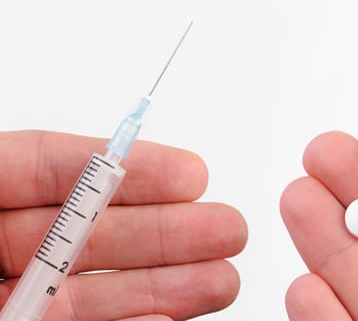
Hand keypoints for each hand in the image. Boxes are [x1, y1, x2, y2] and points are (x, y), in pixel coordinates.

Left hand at [0, 131, 246, 320]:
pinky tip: (166, 312)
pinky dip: (131, 320)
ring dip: (162, 282)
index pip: (42, 170)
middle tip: (221, 227)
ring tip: (218, 278)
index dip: (119, 167)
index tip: (185, 173)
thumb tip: (128, 272)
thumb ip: (22, 259)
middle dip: (163, 228)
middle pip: (83, 230)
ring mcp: (8, 298)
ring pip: (92, 284)